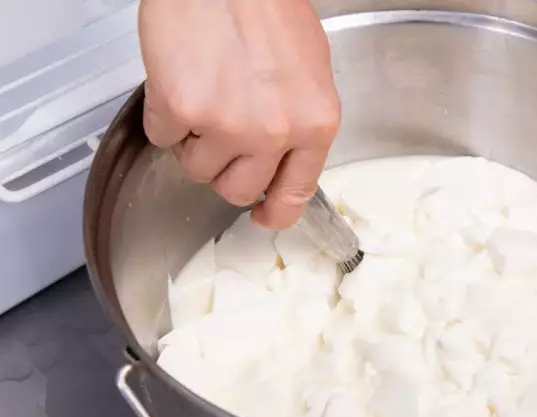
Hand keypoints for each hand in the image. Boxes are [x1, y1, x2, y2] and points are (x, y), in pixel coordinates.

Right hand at [138, 0, 339, 228]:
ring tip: (203, 91)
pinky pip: (162, 138)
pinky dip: (164, 115)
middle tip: (221, 134)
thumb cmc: (265, 6)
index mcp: (316, 123)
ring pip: (197, 168)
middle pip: (239, 190)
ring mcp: (228, 124)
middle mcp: (275, 131)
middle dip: (225, 168)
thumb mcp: (309, 71)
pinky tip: (180, 79)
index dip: (276, 213)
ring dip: (193, 140)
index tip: (265, 217)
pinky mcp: (181, 110)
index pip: (296, 193)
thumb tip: (282, 163)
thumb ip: (299, 123)